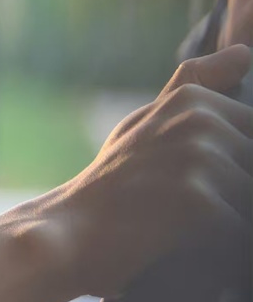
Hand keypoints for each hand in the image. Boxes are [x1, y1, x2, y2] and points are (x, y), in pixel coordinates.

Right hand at [0, 45, 252, 301]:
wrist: (67, 234)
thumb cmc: (111, 186)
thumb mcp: (146, 124)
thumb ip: (196, 88)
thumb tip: (245, 54)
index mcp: (194, 100)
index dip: (235, 171)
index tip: (194, 187)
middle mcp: (200, 120)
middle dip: (233, 198)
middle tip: (182, 213)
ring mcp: (198, 156)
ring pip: (249, 201)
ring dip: (228, 224)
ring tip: (184, 230)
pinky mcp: (197, 198)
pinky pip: (240, 231)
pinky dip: (221, 247)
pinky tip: (186, 246)